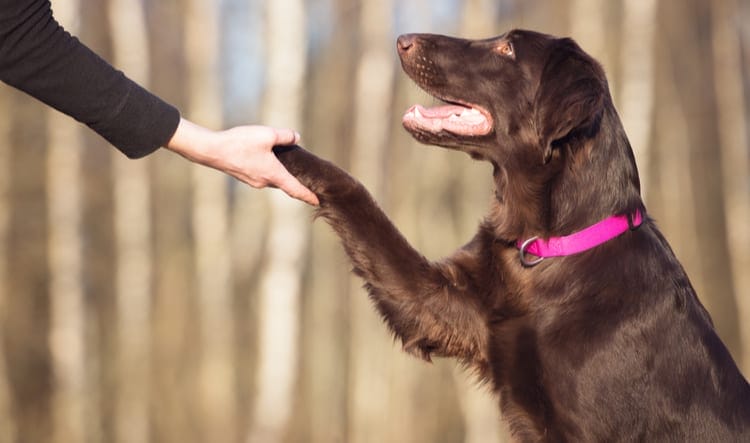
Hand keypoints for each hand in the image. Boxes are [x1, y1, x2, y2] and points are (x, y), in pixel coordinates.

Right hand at [165, 118, 318, 204]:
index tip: (318, 202)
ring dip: (282, 174)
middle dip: (297, 182)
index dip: (309, 196)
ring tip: (290, 165)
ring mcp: (254, 181)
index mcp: (274, 174)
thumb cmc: (239, 143)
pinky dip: (270, 170)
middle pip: (286, 184)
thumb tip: (296, 138)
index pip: (296, 190)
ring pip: (273, 179)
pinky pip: (263, 175)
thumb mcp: (267, 134)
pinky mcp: (245, 176)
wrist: (212, 151)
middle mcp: (265, 182)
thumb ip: (285, 136)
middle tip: (309, 179)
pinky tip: (268, 159)